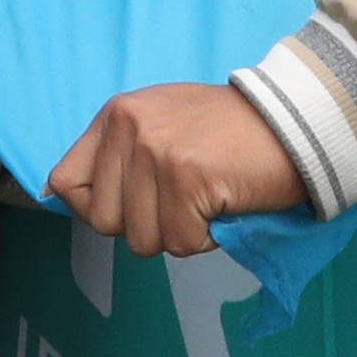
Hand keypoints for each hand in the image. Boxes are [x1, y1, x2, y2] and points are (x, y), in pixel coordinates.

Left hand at [46, 83, 304, 260]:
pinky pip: (180, 242)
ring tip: (207, 198)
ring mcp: (154, 151)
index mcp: (116, 114)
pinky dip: (207, 238)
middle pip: (103, 221)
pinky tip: (224, 205)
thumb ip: (118, 154)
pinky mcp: (184, 177)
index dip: (93, 208)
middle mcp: (128, 127)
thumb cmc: (232, 131)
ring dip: (180, 233)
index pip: (65, 182)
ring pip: (142, 239)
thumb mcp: (162, 123)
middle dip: (146, 225)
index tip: (132, 209)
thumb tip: (59, 195)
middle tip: (183, 201)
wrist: (296, 120)